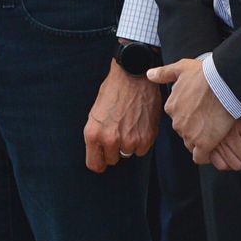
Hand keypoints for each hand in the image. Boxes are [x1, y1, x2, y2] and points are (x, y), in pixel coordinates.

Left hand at [83, 57, 160, 172]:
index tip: (103, 157)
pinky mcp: (146, 138)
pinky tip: (140, 124)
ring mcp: (129, 141)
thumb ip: (97, 135)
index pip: (95, 165)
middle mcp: (110, 140)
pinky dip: (142, 140)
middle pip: (112, 160)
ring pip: (128, 154)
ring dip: (129, 143)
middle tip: (118, 130)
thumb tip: (100, 151)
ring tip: (130, 124)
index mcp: (93, 134)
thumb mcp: (95, 113)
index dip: (99, 161)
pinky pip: (142, 150)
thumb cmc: (114, 90)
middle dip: (115, 149)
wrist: (134, 75)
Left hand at [148, 58, 234, 163]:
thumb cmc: (205, 75)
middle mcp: (177, 122)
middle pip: (183, 131)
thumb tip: (149, 74)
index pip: (176, 117)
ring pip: (191, 143)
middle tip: (206, 120)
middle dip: (193, 128)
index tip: (197, 111)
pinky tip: (211, 148)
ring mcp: (190, 134)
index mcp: (171, 107)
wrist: (223, 84)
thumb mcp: (181, 68)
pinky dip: (205, 154)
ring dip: (199, 140)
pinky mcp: (204, 143)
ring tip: (212, 130)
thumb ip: (163, 73)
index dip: (187, 115)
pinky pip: (200, 156)